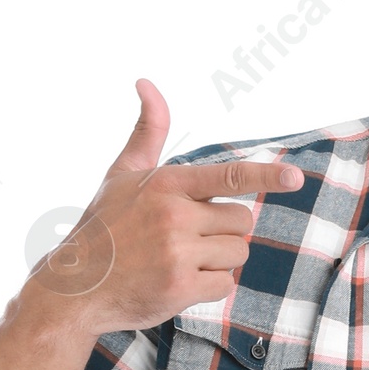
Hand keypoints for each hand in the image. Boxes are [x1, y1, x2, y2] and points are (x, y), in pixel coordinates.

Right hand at [26, 79, 303, 331]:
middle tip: (189, 239)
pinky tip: (180, 283)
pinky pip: (225, 284)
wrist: (74, 288)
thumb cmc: (103, 228)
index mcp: (165, 183)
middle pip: (241, 220)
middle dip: (225, 231)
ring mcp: (177, 253)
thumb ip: (147, 131)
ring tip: (181, 261)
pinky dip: (210, 287)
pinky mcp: (180, 288)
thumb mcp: (121, 174)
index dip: (266, 177)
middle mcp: (173, 215)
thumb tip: (146, 81)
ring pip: (236, 253)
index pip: (228, 176)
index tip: (295, 178)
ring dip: (219, 260)